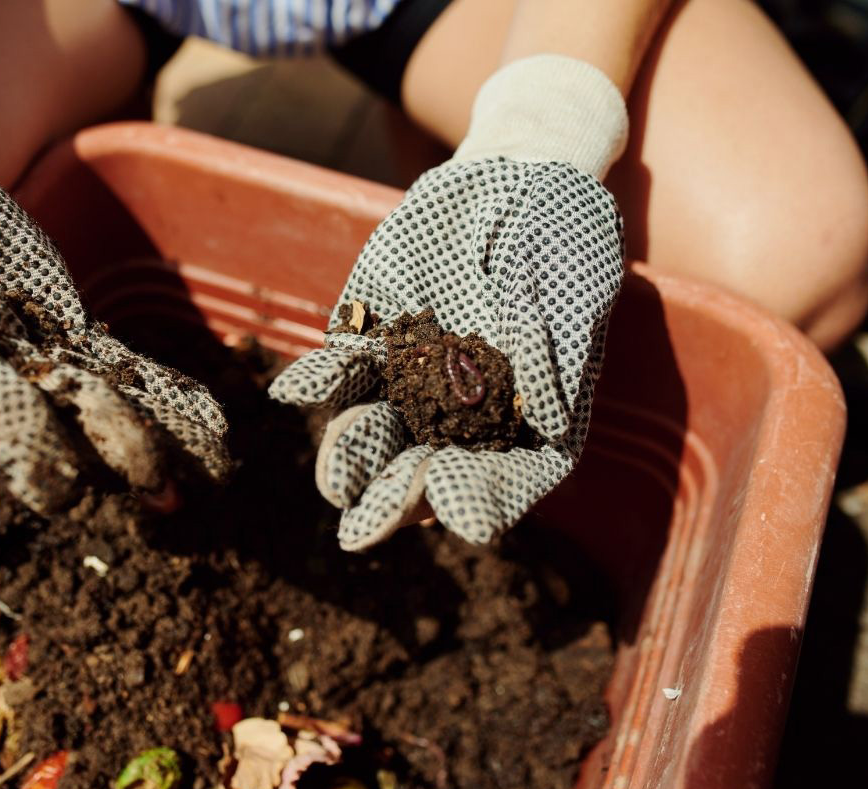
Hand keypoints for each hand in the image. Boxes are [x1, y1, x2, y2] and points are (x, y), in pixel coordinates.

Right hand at [0, 9, 227, 511]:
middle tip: (162, 495)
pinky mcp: (65, 324)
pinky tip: (216, 431)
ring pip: (105, 409)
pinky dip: (171, 399)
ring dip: (156, 443)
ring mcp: (31, 355)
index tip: (62, 477)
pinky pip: (125, 369)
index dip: (25, 450)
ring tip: (208, 475)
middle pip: (61, 430)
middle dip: (111, 463)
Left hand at [269, 155, 622, 548]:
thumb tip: (548, 420)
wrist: (515, 176)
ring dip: (352, 451)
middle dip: (396, 498)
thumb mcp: (573, 287)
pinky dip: (319, 378)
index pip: (508, 476)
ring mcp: (411, 379)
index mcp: (526, 418)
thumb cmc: (562, 236)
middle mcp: (464, 412)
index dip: (482, 497)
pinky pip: (341, 366)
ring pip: (378, 426)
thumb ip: (555, 352)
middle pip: (430, 467)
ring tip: (333, 479)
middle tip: (362, 532)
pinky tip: (293, 390)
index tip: (459, 515)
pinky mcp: (369, 339)